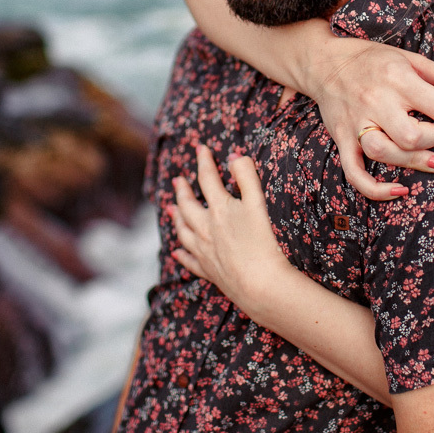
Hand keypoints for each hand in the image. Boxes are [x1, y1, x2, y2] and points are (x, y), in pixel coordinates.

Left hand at [171, 147, 293, 317]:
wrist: (259, 284)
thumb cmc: (262, 242)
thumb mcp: (258, 203)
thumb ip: (247, 176)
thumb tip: (234, 156)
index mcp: (219, 209)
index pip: (208, 179)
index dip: (204, 161)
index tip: (201, 148)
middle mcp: (205, 229)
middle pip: (188, 205)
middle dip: (182, 190)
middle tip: (178, 180)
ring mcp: (204, 251)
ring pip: (183, 231)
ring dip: (176, 219)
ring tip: (171, 209)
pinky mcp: (209, 271)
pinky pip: (189, 261)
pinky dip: (182, 255)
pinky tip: (177, 252)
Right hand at [308, 39, 433, 200]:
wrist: (323, 62)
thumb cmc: (371, 59)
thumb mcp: (410, 59)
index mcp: (395, 78)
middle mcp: (375, 102)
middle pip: (412, 134)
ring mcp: (355, 124)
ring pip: (385, 153)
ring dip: (415, 163)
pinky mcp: (341, 140)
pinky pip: (354, 172)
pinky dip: (375, 189)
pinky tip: (400, 191)